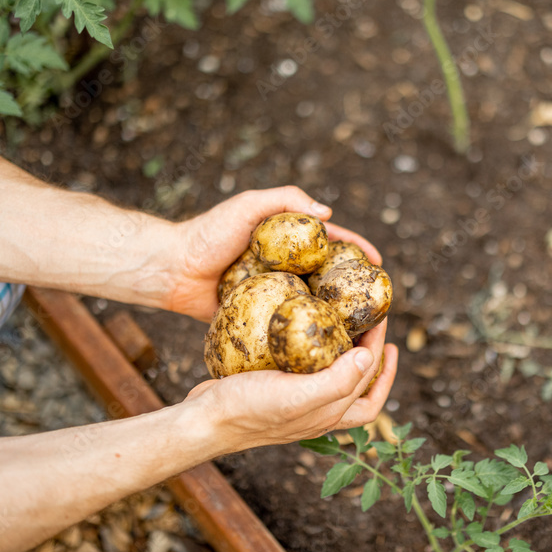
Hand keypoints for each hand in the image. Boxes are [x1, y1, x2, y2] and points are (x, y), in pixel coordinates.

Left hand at [163, 186, 381, 320]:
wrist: (172, 269)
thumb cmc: (208, 233)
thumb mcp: (248, 206)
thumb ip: (285, 200)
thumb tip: (327, 212)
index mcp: (288, 241)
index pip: (333, 244)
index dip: (358, 252)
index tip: (379, 267)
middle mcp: (287, 269)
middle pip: (329, 279)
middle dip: (354, 291)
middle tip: (377, 308)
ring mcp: (275, 295)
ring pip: (313, 306)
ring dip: (335, 319)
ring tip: (359, 333)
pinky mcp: (261, 319)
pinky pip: (287, 328)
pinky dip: (305, 337)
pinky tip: (323, 351)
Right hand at [184, 320, 398, 452]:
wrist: (203, 419)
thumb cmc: (248, 410)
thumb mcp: (297, 396)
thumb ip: (336, 382)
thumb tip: (369, 358)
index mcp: (328, 415)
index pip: (369, 390)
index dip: (385, 366)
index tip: (384, 332)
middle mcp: (316, 410)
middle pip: (357, 383)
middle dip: (370, 353)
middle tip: (370, 320)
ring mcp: (295, 401)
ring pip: (333, 377)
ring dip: (346, 352)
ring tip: (346, 324)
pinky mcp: (275, 388)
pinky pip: (304, 368)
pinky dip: (312, 350)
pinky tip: (304, 330)